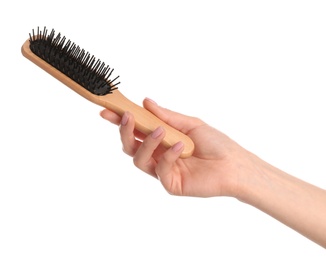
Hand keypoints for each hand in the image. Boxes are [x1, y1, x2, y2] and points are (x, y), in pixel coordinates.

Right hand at [100, 98, 253, 197]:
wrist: (234, 164)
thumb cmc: (215, 143)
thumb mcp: (189, 124)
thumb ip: (166, 116)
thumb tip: (146, 101)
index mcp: (161, 139)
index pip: (136, 130)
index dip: (120, 121)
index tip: (108, 111)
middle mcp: (158, 154)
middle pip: (130, 145)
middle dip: (125, 131)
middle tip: (126, 117)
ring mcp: (162, 170)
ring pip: (138, 159)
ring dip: (146, 142)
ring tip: (160, 131)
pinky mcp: (170, 183)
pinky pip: (160, 169)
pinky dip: (167, 155)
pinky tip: (181, 147)